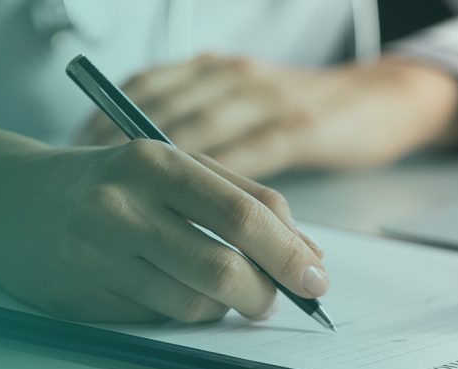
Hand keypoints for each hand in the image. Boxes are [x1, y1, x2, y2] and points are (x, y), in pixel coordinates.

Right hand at [0, 141, 326, 322]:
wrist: (7, 200)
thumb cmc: (108, 182)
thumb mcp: (171, 168)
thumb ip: (241, 199)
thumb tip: (307, 254)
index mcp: (155, 162)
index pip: (243, 215)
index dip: (290, 253)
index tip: (316, 278)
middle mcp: (122, 207)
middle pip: (223, 269)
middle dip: (264, 294)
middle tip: (273, 300)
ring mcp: (96, 256)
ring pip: (192, 306)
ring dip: (219, 307)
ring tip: (210, 287)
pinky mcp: (80, 297)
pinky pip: (155, 321)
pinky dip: (174, 313)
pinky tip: (158, 287)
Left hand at [78, 55, 457, 178]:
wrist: (379, 97)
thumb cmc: (305, 109)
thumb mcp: (245, 104)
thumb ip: (202, 123)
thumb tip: (151, 164)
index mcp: (215, 69)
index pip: (146, 88)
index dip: (107, 118)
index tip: (77, 151)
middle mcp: (233, 77)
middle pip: (165, 111)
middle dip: (124, 150)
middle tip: (93, 186)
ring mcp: (265, 99)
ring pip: (204, 135)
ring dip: (164, 173)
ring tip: (131, 205)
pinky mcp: (298, 127)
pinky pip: (248, 156)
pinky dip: (220, 185)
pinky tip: (197, 211)